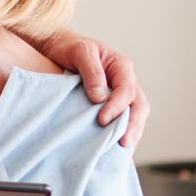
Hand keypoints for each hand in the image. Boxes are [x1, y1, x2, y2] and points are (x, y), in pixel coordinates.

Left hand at [41, 29, 149, 147]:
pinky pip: (123, 120)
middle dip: (133, 125)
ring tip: (123, 149)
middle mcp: (125, 81)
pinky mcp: (111, 105)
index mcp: (121, 66)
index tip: (102, 120)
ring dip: (131, 132)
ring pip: (135, 115)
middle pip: (139, 106)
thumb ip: (91, 72)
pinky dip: (121, 133)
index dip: (118, 106)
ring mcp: (120, 94)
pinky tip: (114, 147)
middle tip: (123, 143)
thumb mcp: (79, 52)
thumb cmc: (69, 47)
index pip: (127, 90)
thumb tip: (100, 97)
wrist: (57, 48)